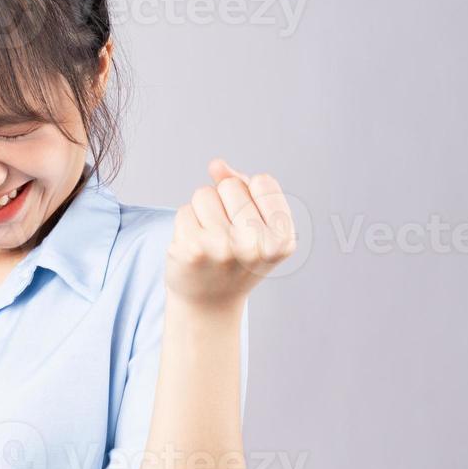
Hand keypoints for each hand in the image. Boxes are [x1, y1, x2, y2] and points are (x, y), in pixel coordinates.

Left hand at [164, 158, 296, 311]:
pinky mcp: (192, 249)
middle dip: (225, 203)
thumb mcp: (256, 224)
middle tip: (227, 237)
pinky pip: (184, 210)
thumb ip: (243, 185)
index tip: (250, 225)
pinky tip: (194, 250)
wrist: (209, 304)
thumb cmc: (235, 258)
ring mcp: (223, 248)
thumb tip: (216, 164)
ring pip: (204, 193)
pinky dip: (186, 225)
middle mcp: (256, 246)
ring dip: (203, 213)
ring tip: (210, 242)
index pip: (263, 181)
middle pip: (231, 185)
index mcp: (283, 239)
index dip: (252, 196)